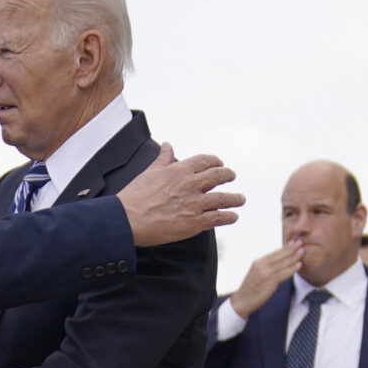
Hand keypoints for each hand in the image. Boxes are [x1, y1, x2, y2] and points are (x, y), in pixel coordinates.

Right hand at [117, 143, 244, 247]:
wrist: (127, 219)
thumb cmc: (134, 196)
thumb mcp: (149, 172)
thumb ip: (163, 158)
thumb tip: (168, 145)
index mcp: (179, 170)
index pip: (205, 161)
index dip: (215, 161)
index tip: (219, 164)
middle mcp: (190, 184)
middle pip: (219, 176)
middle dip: (228, 175)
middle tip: (231, 177)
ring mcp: (194, 204)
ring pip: (223, 198)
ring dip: (235, 198)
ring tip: (240, 199)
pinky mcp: (194, 222)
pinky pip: (218, 217)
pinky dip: (229, 216)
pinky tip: (233, 216)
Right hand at [228, 241, 304, 317]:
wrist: (242, 301)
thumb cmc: (250, 289)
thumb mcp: (256, 274)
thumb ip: (266, 267)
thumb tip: (278, 263)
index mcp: (258, 262)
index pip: (274, 253)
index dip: (285, 247)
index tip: (293, 242)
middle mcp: (261, 265)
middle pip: (280, 255)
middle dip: (292, 248)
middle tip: (301, 242)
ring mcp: (265, 273)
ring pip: (283, 263)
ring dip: (295, 256)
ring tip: (303, 251)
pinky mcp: (270, 281)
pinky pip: (284, 273)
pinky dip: (292, 269)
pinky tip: (299, 265)